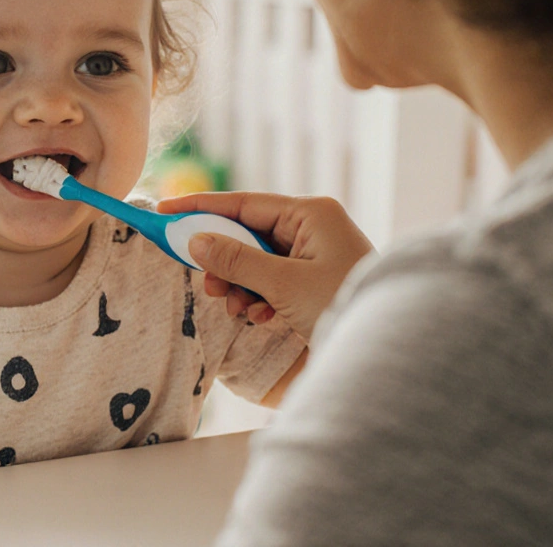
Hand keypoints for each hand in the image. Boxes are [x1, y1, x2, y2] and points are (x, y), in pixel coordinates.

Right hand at [158, 192, 373, 338]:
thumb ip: (237, 261)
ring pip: (258, 261)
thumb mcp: (284, 285)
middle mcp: (313, 227)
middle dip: (225, 262)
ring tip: (239, 309)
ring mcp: (316, 253)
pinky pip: (273, 280)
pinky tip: (262, 317)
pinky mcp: (315, 278)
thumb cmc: (343, 306)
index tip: (165, 211)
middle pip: (248, 234)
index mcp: (311, 214)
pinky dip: (260, 297)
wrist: (387, 348)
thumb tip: (196, 241)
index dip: (201, 208)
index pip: (243, 203)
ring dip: (241, 285)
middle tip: (207, 285)